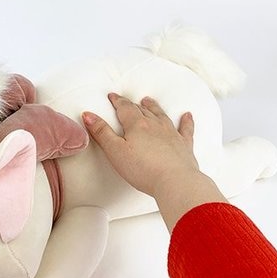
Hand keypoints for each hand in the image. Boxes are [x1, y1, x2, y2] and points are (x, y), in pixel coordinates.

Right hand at [82, 94, 198, 197]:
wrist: (174, 181)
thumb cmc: (144, 169)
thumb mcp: (115, 152)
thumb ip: (101, 132)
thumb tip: (88, 115)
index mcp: (137, 125)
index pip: (124, 108)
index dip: (117, 101)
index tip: (112, 96)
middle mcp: (155, 125)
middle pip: (142, 110)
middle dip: (133, 104)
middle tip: (127, 101)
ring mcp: (171, 134)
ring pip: (161, 115)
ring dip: (154, 107)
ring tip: (149, 101)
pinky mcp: (184, 145)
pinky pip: (186, 129)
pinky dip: (186, 121)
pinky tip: (187, 115)